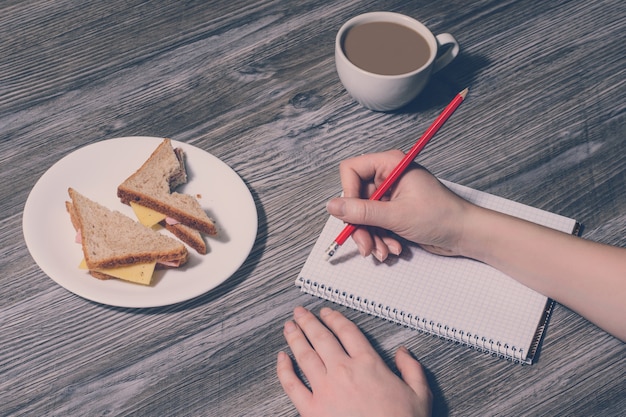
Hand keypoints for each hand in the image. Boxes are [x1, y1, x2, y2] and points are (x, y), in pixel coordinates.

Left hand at [277, 306, 431, 416]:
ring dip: (295, 337)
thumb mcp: (419, 394)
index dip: (334, 319)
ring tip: (289, 327)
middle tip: (300, 312)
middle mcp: (344, 371)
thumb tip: (403, 352)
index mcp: (368, 364)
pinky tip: (281, 358)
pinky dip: (284, 369)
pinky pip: (292, 384)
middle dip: (309, 322)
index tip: (326, 313)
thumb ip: (411, 369)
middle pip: (322, 338)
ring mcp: (325, 389)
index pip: (347, 332)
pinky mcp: (312, 409)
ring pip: (305, 355)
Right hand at [326, 150, 471, 260]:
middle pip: (356, 198)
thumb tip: (333, 206)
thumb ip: (361, 211)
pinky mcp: (395, 212)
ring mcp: (391, 195)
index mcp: (390, 164)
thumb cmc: (441, 216)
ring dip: (371, 237)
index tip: (352, 215)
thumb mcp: (396, 215)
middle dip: (360, 225)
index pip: (351, 170)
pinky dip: (380, 239)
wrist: (465, 235)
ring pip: (364, 215)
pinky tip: (392, 248)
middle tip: (365, 246)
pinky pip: (375, 225)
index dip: (348, 194)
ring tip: (383, 252)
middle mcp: (388, 177)